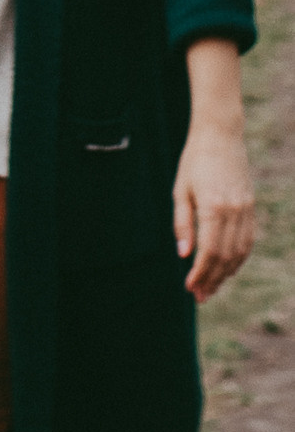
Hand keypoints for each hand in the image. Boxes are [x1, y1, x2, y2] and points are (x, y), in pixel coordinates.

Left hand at [174, 43, 254, 298]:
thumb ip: (182, 223)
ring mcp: (246, 211)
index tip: (190, 288)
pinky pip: (247, 242)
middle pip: (226, 257)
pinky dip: (238, 259)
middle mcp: (234, 212)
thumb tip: (184, 255)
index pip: (209, 252)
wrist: (221, 136)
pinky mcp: (251, 208)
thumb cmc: (194, 161)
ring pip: (240, 253)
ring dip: (226, 274)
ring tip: (211, 287)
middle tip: (199, 296)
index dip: (200, 273)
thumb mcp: (180, 189)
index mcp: (214, 207)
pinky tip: (226, 268)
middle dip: (212, 280)